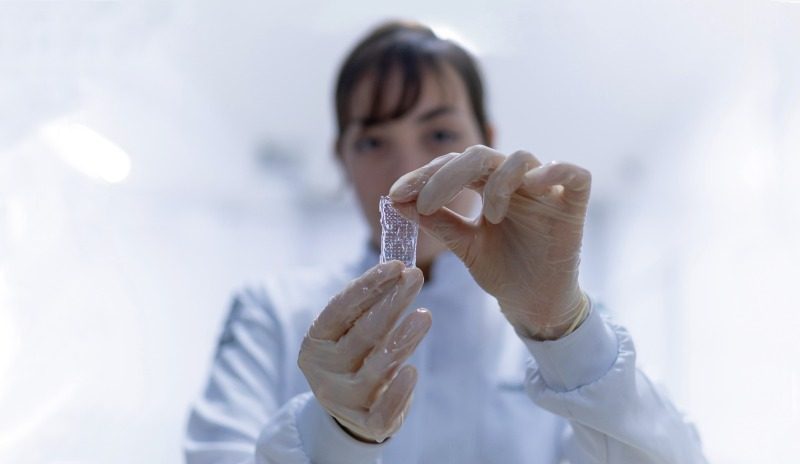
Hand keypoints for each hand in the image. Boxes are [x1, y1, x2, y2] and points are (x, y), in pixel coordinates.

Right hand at [298, 261, 430, 442]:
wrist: (352, 410)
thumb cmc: (357, 357)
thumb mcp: (352, 331)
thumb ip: (368, 305)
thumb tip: (399, 267)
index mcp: (316, 342)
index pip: (340, 309)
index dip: (368, 286)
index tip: (396, 265)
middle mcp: (323, 371)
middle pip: (361, 335)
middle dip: (391, 303)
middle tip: (416, 277)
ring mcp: (342, 400)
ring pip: (375, 369)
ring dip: (402, 340)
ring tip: (425, 315)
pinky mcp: (366, 425)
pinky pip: (383, 411)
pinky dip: (398, 393)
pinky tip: (413, 372)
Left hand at [389, 145, 589, 339]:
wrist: (534, 305)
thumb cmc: (502, 271)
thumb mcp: (463, 245)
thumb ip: (436, 221)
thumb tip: (394, 200)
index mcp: (487, 185)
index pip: (453, 164)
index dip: (424, 175)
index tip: (395, 195)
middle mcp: (515, 181)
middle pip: (481, 156)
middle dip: (447, 176)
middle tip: (426, 205)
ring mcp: (546, 189)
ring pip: (521, 158)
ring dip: (496, 182)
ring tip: (487, 216)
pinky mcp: (574, 204)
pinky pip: (573, 173)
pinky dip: (553, 171)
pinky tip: (531, 186)